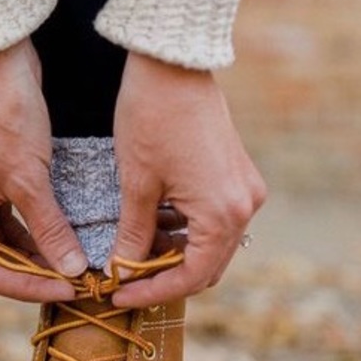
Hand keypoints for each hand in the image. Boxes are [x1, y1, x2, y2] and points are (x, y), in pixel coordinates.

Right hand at [0, 39, 87, 301]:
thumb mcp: (31, 179)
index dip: (28, 287)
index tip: (65, 290)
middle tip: (69, 284)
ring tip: (68, 267)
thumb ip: (50, 229)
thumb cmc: (6, 115)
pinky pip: (2, 224)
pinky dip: (27, 236)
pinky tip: (55, 243)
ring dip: (31, 257)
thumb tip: (72, 269)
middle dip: (29, 276)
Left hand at [110, 52, 266, 308]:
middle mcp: (243, 207)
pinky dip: (182, 235)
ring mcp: (243, 192)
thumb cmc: (152, 120)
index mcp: (222, 214)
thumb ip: (133, 237)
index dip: (151, 293)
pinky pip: (211, 224)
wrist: (174, 64)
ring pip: (208, 248)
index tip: (117, 296)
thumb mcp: (136, 187)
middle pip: (205, 268)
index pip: (189, 277)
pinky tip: (148, 233)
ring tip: (129, 259)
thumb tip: (121, 274)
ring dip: (171, 258)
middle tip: (122, 283)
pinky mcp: (235, 179)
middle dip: (162, 280)